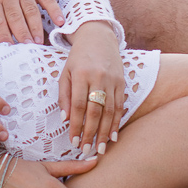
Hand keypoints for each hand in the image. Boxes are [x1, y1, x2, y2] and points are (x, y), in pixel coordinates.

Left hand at [0, 0, 63, 44]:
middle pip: (15, 17)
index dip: (3, 35)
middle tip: (28, 47)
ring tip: (39, 41)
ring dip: (35, 27)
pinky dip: (54, 10)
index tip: (9, 47)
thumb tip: (3, 38)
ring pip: (30, 11)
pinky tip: (59, 22)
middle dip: (22, 34)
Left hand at [59, 23, 124, 157]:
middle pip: (95, 110)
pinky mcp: (122, 82)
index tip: (73, 141)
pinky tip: (113, 136)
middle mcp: (98, 77)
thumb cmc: (78, 57)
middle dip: (90, 133)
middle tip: (86, 150)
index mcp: (81, 74)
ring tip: (100, 149)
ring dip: (105, 132)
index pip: (78, 105)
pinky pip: (120, 106)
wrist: (98, 37)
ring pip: (110, 111)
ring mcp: (113, 80)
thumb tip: (66, 119)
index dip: (76, 125)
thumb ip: (64, 96)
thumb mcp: (65, 72)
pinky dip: (117, 122)